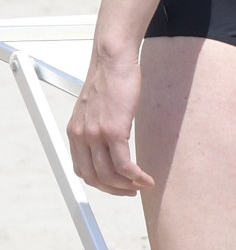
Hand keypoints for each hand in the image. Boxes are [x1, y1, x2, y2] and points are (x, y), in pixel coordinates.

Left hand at [68, 49, 153, 195]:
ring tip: (142, 184)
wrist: (113, 59)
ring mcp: (96, 135)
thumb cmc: (109, 77)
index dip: (100, 182)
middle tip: (130, 190)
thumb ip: (96, 126)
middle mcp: (82, 136)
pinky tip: (146, 178)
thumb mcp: (95, 107)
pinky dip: (136, 176)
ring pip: (110, 175)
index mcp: (75, 132)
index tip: (115, 184)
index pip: (82, 169)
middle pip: (94, 177)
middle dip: (114, 190)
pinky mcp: (114, 131)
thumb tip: (108, 141)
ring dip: (127, 186)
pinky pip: (124, 165)